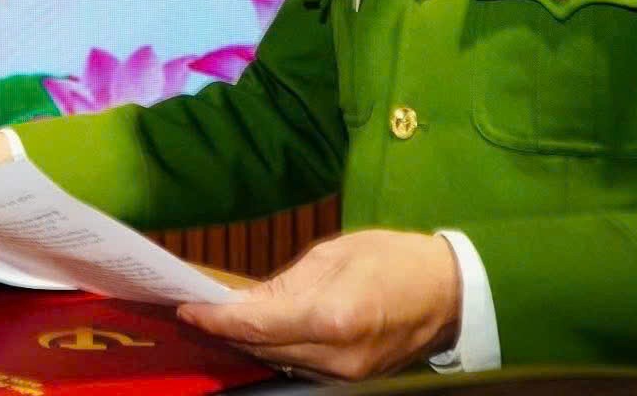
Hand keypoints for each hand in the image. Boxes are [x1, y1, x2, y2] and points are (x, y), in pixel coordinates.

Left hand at [176, 229, 461, 381]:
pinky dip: (277, 351)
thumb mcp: (333, 255)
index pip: (256, 327)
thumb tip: (241, 302)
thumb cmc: (394, 260)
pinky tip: (262, 333)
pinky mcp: (353, 381)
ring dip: (249, 342)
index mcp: (333, 316)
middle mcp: (338, 355)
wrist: (448, 293)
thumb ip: (283, 284)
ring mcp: (347, 375)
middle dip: (226, 331)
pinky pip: (301, 367)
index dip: (216, 320)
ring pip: (278, 362)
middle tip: (197, 309)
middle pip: (262, 349)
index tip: (188, 308)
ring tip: (222, 318)